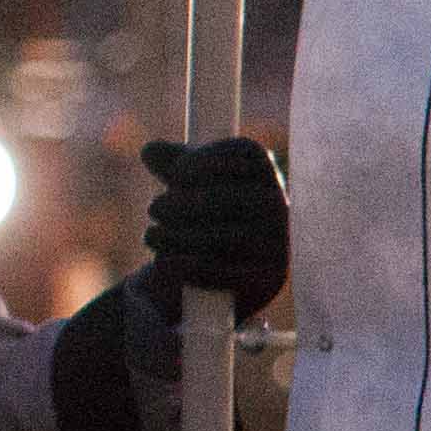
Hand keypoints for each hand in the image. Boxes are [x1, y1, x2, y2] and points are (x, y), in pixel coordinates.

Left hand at [140, 135, 291, 308]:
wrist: (224, 277)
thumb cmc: (203, 218)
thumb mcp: (190, 187)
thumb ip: (172, 164)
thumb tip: (151, 151)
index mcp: (266, 173)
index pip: (243, 155)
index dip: (203, 161)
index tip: (176, 173)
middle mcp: (279, 205)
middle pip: (227, 197)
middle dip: (181, 202)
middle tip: (154, 207)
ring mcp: (277, 244)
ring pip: (224, 238)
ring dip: (176, 236)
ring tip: (152, 235)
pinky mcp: (267, 280)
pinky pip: (225, 272)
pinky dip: (187, 267)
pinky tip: (164, 261)